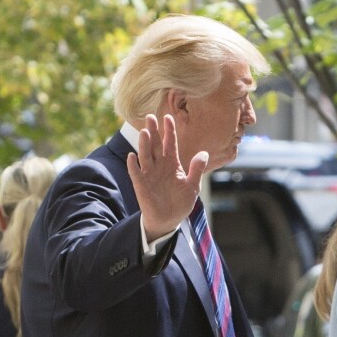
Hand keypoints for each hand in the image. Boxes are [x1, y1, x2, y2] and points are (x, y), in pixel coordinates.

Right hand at [127, 114, 208, 241]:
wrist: (168, 220)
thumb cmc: (180, 202)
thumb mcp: (192, 186)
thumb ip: (196, 169)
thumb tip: (204, 153)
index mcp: (172, 164)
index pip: (170, 143)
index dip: (169, 131)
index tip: (168, 117)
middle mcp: (159, 166)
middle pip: (155, 145)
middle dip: (153, 131)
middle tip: (150, 116)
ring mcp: (149, 175)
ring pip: (145, 156)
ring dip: (144, 144)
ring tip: (145, 132)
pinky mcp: (141, 185)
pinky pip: (136, 173)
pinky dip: (133, 166)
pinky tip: (132, 156)